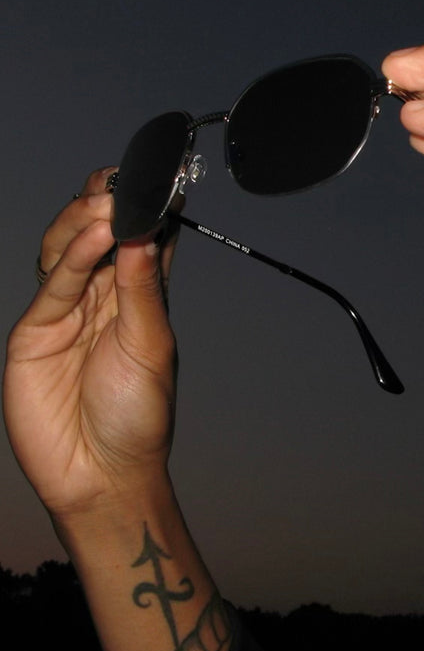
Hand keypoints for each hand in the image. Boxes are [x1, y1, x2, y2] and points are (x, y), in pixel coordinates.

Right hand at [3, 169, 178, 517]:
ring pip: (69, 249)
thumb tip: (147, 231)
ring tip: (108, 202)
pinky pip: (54, 284)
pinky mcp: (36, 330)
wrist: (101, 473)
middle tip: (124, 183)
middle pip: (100, 234)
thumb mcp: (152, 346)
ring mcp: (67, 311)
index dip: (148, 208)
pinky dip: (73, 257)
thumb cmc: (138, 416)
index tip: (161, 177)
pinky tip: (93, 235)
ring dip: (86, 220)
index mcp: (140, 298)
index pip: (143, 240)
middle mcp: (103, 297)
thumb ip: (145, 290)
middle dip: (110, 203)